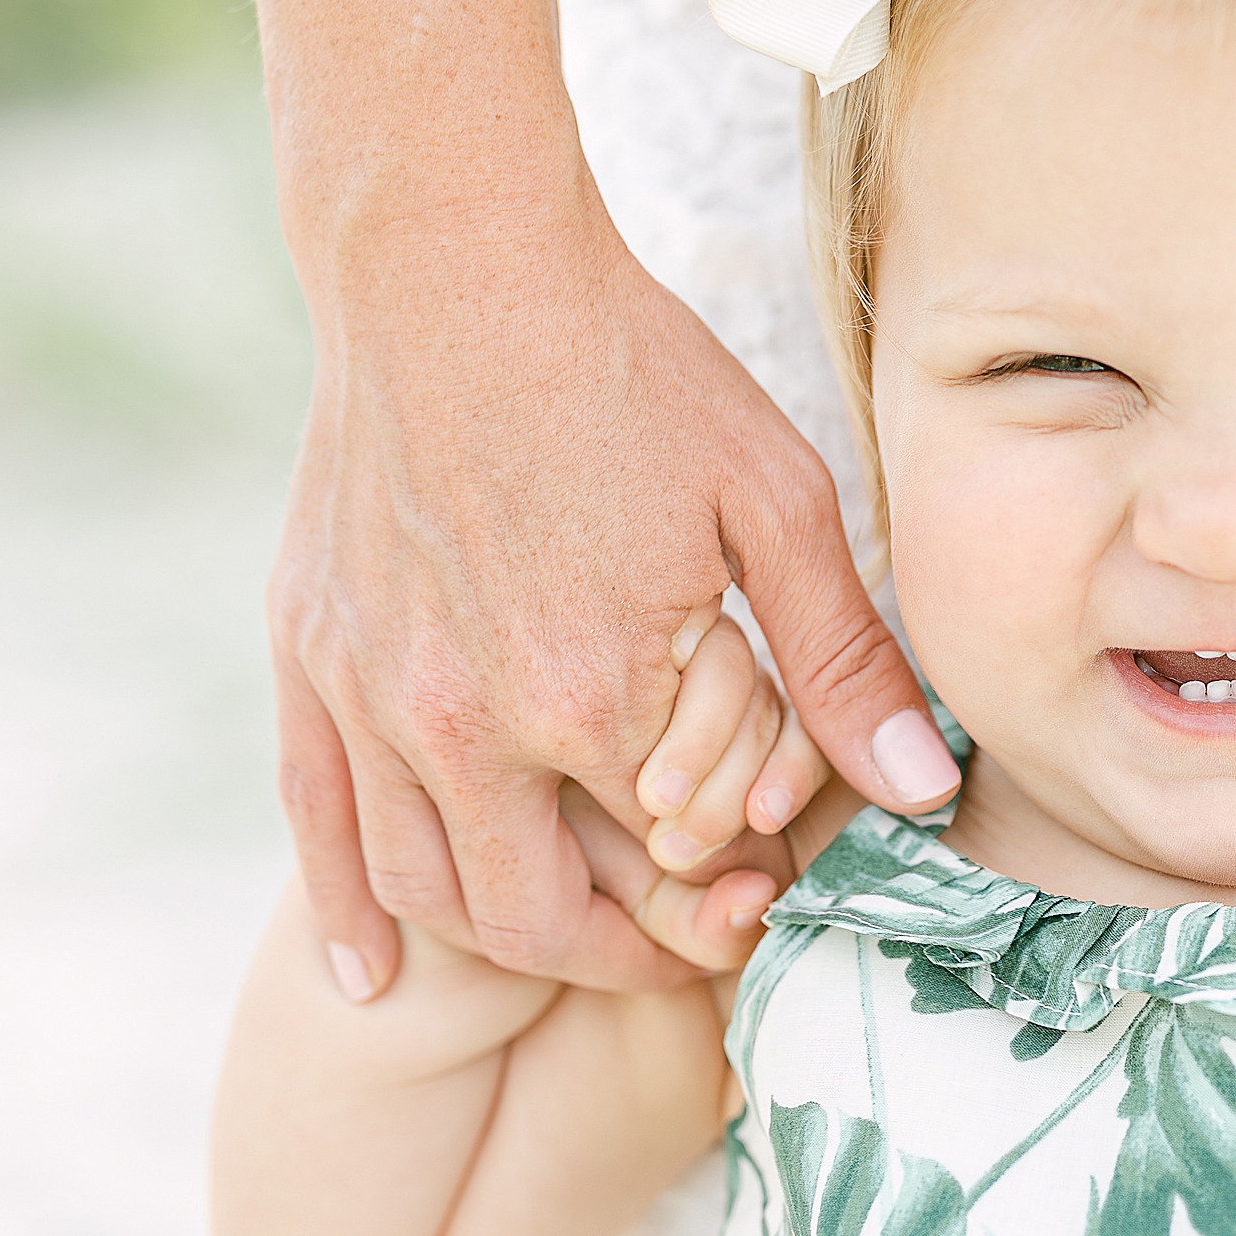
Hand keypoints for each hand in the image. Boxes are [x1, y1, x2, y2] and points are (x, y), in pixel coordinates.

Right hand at [271, 198, 959, 1002]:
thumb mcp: (775, 505)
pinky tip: (371, 971)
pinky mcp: (310, 655)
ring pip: (425, 891)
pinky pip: (315, 821)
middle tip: (676, 941)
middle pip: (540, 919)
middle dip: (622, 955)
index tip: (758, 894)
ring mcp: (373, 695)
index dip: (725, 897)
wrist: (457, 264)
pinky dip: (346, 913)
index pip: (670, 869)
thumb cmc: (634, 372)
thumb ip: (843, 664)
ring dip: (505, 941)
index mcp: (593, 699)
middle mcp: (466, 725)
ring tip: (567, 941)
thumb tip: (926, 791)